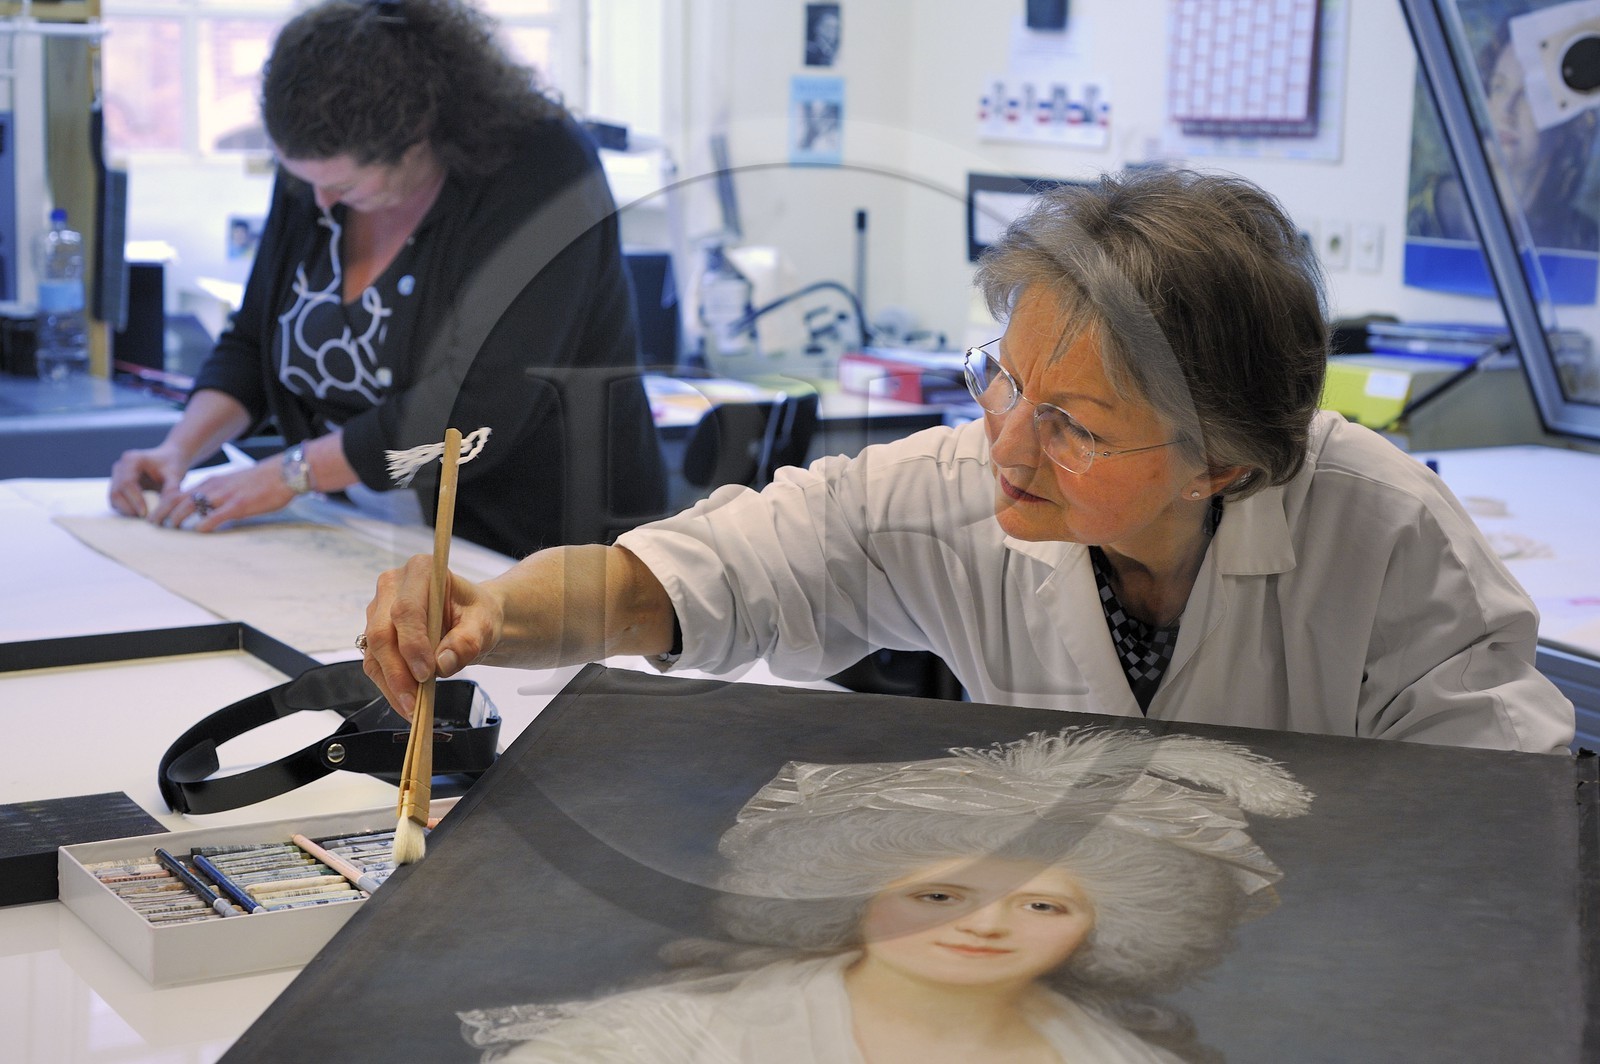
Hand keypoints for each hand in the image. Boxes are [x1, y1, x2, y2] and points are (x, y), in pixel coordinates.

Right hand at [108, 444, 187, 518]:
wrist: (171, 458)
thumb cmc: (173, 465)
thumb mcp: (175, 476)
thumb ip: (171, 491)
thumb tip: (161, 512)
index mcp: (132, 460)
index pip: (127, 483)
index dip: (135, 500)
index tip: (145, 514)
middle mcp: (120, 466)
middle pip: (116, 492)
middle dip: (129, 508)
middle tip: (145, 519)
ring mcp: (117, 475)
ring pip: (113, 498)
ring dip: (126, 510)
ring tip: (144, 517)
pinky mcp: (118, 484)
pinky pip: (116, 500)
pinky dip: (126, 508)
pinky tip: (141, 512)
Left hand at [144, 462, 296, 531]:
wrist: (282, 473)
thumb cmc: (261, 482)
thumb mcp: (233, 484)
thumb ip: (219, 495)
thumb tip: (209, 511)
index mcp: (211, 482)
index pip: (179, 493)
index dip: (163, 504)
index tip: (155, 516)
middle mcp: (213, 487)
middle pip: (178, 499)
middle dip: (163, 512)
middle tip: (153, 524)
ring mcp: (224, 495)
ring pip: (192, 505)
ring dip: (177, 518)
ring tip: (169, 529)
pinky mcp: (238, 504)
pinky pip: (216, 515)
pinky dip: (204, 524)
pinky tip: (197, 532)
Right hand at [362, 554, 502, 718]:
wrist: (471, 619)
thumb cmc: (477, 614)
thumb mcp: (484, 623)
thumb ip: (467, 641)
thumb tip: (443, 663)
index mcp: (420, 571)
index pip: (406, 609)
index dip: (412, 644)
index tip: (427, 673)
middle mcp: (393, 586)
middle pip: (382, 631)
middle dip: (397, 671)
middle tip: (415, 700)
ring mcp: (379, 609)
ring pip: (374, 651)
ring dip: (391, 684)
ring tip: (412, 709)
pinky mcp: (375, 633)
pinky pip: (375, 663)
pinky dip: (389, 687)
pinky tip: (406, 703)